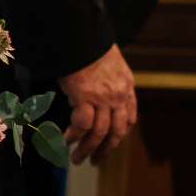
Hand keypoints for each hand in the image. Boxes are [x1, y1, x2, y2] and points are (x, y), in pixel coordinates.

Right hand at [57, 44, 136, 163]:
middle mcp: (118, 95)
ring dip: (88, 149)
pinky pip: (81, 124)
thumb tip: (86, 93)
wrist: (81, 34)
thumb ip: (105, 79)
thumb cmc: (89, 44)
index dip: (121, 133)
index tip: (113, 142)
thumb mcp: (107, 61)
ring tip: (77, 159)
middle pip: (116, 131)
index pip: (129, 117)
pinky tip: (65, 140)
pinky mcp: (85, 96)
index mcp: (126, 85)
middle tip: (96, 162)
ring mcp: (103, 97)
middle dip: (106, 149)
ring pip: (99, 132)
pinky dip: (74, 135)